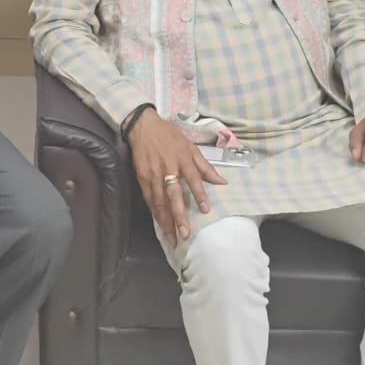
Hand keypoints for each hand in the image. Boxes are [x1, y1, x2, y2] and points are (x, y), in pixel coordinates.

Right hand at [126, 110, 226, 241]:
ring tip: (172, 237)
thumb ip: (205, 166)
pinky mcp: (142, 178)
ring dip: (166, 220)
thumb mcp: (190, 146)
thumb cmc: (170, 136)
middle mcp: (167, 168)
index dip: (199, 194)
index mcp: (182, 159)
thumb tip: (221, 181)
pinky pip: (149, 199)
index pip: (193, 179)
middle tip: (184, 233)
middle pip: (173, 195)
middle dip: (178, 215)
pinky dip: (155, 213)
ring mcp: (153, 174)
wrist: (143, 127)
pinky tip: (160, 224)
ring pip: (159, 201)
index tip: (205, 210)